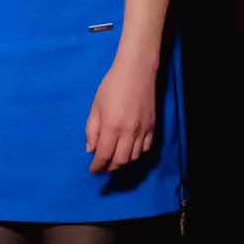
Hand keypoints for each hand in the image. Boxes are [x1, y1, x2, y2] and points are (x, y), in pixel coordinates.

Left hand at [84, 49, 157, 173]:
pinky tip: (129, 151)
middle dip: (110, 167)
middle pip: (121, 160)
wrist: (136, 73)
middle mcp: (129, 132)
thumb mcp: (95, 107)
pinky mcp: (153, 127)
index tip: (93, 170)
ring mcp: (143, 130)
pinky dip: (137, 153)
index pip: (104, 155)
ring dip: (123, 161)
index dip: (98, 166)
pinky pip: (146, 148)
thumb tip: (90, 150)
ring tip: (114, 159)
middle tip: (102, 167)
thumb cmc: (111, 87)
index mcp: (111, 127)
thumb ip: (91, 130)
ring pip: (134, 157)